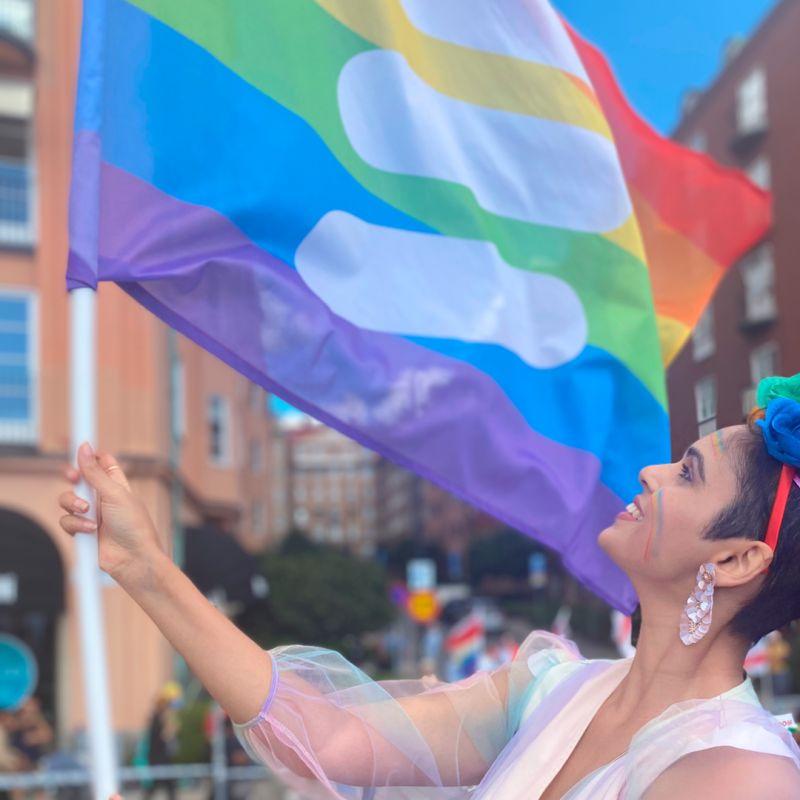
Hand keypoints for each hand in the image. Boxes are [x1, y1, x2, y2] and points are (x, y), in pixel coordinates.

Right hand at [58, 442, 164, 583]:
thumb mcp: (114, 494)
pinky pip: (67, 521)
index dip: (90, 456)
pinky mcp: (82, 531)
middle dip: (73, 478)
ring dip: (73, 504)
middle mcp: (103, 497)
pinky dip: (76, 524)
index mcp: (116, 484)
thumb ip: (95, 472)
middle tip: (73, 477)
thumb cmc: (133, 525)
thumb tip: (84, 447)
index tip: (79, 447)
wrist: (133, 559)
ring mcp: (91, 514)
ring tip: (86, 511)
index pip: (102, 463)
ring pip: (67, 500)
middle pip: (79, 479)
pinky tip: (90, 530)